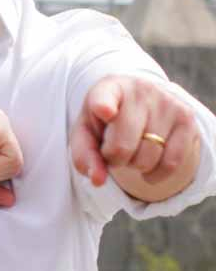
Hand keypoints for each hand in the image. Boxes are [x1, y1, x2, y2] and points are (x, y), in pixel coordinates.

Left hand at [70, 75, 198, 189]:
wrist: (139, 102)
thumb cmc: (106, 122)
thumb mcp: (87, 133)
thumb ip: (84, 156)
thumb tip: (98, 181)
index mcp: (108, 88)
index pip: (103, 98)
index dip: (103, 106)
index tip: (104, 111)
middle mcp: (139, 91)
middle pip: (122, 146)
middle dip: (114, 159)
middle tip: (112, 151)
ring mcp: (166, 103)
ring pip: (148, 158)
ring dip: (134, 166)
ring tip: (131, 151)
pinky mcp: (186, 119)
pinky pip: (171, 163)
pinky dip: (156, 174)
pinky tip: (147, 169)